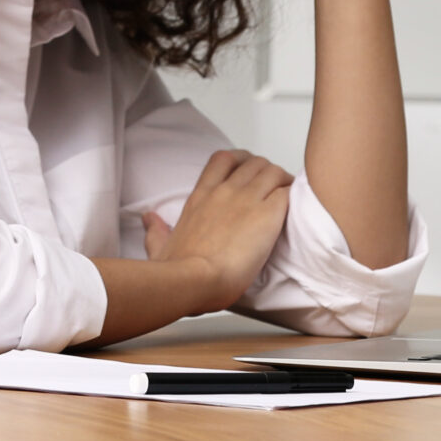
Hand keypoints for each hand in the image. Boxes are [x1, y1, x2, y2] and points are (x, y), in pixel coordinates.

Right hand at [138, 150, 292, 310]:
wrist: (194, 280)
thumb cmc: (178, 270)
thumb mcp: (159, 247)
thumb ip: (155, 230)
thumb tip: (148, 219)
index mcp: (201, 197)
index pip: (222, 160)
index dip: (239, 160)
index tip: (247, 171)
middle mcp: (224, 192)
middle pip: (253, 162)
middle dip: (266, 170)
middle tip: (273, 186)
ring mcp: (246, 200)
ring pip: (272, 171)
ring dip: (282, 180)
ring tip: (286, 195)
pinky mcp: (266, 214)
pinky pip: (286, 192)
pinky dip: (292, 195)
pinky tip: (292, 208)